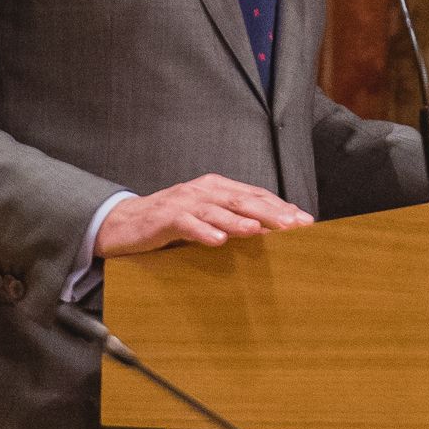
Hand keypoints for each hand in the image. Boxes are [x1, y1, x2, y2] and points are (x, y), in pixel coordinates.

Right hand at [95, 175, 310, 256]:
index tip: (306, 222)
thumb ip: (232, 222)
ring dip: (239, 220)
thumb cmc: (170, 224)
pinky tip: (218, 241)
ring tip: (260, 231)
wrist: (123, 224)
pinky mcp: (164, 218)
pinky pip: (186, 224)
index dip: (281, 207)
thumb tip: (270, 235)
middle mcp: (203, 190)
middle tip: (294, 226)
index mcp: (216, 188)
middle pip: (242, 200)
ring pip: (216, 209)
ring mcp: (183, 202)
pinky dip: (203, 231)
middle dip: (270, 212)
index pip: (255, 195)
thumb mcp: (206, 220)